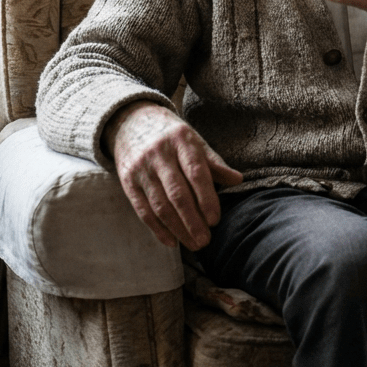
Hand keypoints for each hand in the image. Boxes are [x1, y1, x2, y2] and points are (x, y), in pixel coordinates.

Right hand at [107, 101, 242, 249]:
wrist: (132, 122)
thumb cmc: (172, 137)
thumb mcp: (194, 141)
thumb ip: (214, 162)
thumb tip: (238, 180)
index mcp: (182, 141)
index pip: (196, 172)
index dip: (206, 198)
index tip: (215, 220)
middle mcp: (160, 154)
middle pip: (177, 192)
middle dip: (192, 220)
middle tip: (205, 241)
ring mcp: (141, 168)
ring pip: (160, 205)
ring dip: (177, 228)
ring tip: (193, 244)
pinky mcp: (127, 181)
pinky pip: (143, 210)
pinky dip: (157, 229)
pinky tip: (171, 241)